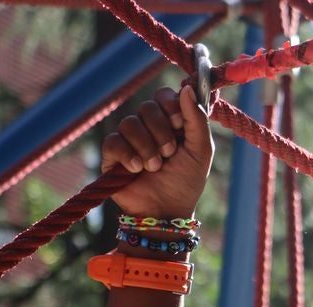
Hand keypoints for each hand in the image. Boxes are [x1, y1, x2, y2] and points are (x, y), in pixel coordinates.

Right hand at [102, 85, 213, 218]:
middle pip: (147, 107)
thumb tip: (186, 87)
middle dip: (161, 132)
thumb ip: (197, 119)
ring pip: (129, 123)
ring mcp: (128, 140)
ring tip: (154, 167)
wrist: (166, 212)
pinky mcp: (112, 156)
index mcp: (169, 122)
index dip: (170, 106)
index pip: (163, 95)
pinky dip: (127, 155)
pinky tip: (136, 169)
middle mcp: (148, 127)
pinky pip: (113, 141)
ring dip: (147, 147)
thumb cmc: (186, 183)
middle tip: (169, 153)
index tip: (179, 124)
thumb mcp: (201, 150)